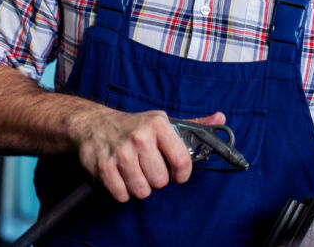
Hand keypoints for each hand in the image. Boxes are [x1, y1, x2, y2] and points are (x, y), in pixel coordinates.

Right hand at [71, 108, 224, 201]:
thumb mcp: (161, 121)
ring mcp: (121, 153)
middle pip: (161, 181)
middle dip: (156, 179)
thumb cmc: (132, 125)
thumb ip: (192, 123)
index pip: (182, 161)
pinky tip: (120, 177)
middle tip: (147, 167)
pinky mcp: (104, 167)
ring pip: (142, 190)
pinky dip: (122, 191)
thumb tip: (220, 118)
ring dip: (139, 186)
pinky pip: (122, 195)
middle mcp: (140, 137)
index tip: (177, 174)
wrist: (93, 123)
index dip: (182, 174)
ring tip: (133, 172)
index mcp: (158, 125)